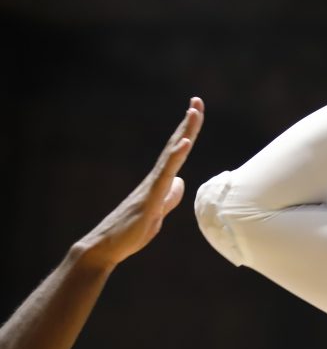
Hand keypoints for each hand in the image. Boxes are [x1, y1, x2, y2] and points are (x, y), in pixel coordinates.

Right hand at [76, 97, 204, 270]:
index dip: (188, 133)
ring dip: (183, 133)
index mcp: (160, 182)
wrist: (106, 247)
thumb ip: (170, 197)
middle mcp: (155, 179)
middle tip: (197, 101)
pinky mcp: (149, 198)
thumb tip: (181, 183)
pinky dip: (175, 158)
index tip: (196, 112)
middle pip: (175, 147)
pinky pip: (164, 176)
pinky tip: (185, 144)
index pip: (177, 153)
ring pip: (170, 156)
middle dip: (188, 124)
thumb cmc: (130, 232)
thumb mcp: (159, 212)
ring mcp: (151, 187)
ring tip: (193, 113)